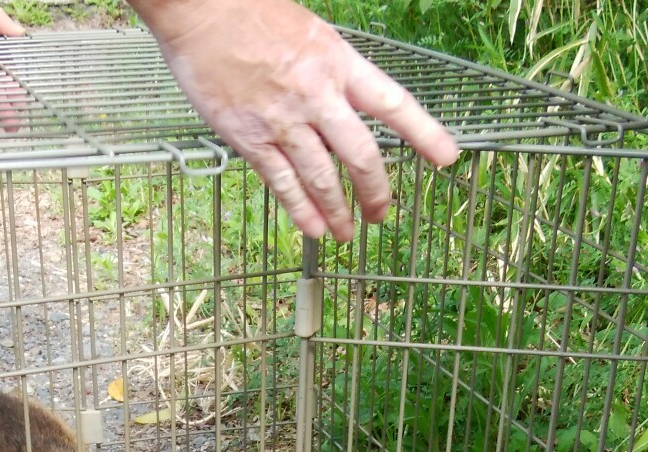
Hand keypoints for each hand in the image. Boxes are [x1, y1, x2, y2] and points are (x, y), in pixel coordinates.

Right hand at [131, 0, 457, 240]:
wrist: (200, 9)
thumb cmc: (251, 11)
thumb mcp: (310, 33)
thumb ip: (331, 72)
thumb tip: (343, 110)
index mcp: (338, 62)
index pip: (393, 104)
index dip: (425, 134)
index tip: (447, 158)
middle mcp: (317, 95)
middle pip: (360, 155)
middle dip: (375, 192)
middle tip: (380, 213)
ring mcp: (283, 120)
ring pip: (321, 177)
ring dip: (337, 211)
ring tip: (345, 232)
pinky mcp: (249, 137)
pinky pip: (281, 182)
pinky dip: (300, 209)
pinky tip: (313, 228)